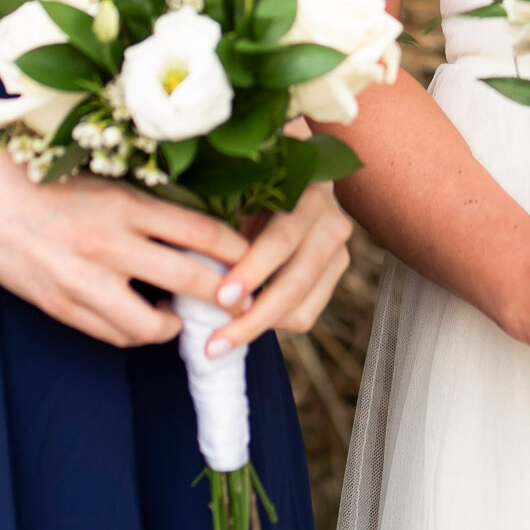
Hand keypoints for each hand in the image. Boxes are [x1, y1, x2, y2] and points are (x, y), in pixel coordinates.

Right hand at [0, 143, 253, 346]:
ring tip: (183, 316)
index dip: (237, 252)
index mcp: (125, 204)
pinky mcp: (59, 306)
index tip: (254, 259)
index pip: (201, 232)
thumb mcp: (105, 180)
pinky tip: (144, 320)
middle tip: (239, 300)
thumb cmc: (46, 179)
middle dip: (222, 296)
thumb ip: (148, 206)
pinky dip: (135, 332)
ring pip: (149, 324)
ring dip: (175, 324)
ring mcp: (82, 281)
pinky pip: (111, 334)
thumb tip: (201, 232)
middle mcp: (108, 243)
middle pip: (187, 279)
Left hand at [193, 184, 356, 358]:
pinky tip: (246, 320)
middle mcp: (332, 221)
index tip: (221, 297)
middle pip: (295, 282)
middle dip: (254, 316)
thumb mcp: (241, 197)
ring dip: (260, 327)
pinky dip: (274, 325)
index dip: (252, 270)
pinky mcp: (337, 274)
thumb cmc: (253, 191)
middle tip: (216, 342)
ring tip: (223, 339)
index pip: (281, 240)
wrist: (295, 187)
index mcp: (307, 192)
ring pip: (302, 307)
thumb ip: (226, 229)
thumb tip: (190, 272)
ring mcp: (340, 250)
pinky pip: (306, 315)